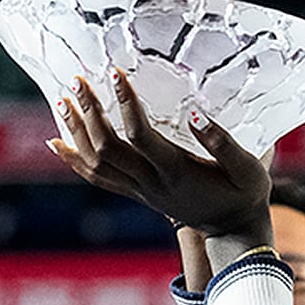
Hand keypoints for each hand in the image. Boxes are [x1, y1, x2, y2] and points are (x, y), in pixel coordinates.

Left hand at [48, 69, 273, 259]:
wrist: (235, 231)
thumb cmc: (245, 195)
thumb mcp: (248, 169)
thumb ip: (224, 143)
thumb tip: (196, 114)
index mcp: (177, 171)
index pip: (140, 135)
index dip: (125, 103)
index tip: (114, 73)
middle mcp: (152, 182)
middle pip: (107, 148)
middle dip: (88, 113)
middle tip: (76, 81)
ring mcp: (142, 190)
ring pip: (96, 164)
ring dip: (75, 133)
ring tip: (61, 102)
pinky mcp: (138, 194)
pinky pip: (98, 178)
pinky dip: (74, 161)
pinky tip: (56, 143)